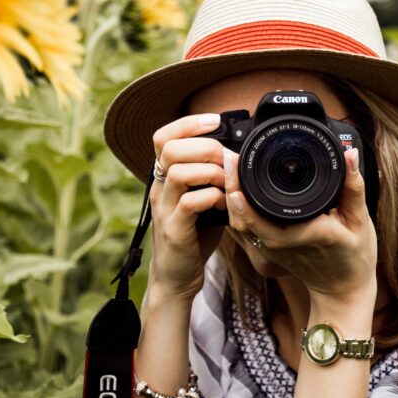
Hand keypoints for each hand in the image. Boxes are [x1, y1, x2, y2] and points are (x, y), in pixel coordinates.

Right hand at [147, 112, 227, 300]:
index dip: (188, 123)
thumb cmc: (194, 235)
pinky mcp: (174, 230)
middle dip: (205, 147)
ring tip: (228, 183)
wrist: (177, 277)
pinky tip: (225, 205)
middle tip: (228, 160)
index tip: (215, 120)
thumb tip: (239, 156)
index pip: (163, 137)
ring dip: (211, 172)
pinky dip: (213, 198)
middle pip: (170, 148)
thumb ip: (213, 178)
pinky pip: (190, 203)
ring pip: (179, 172)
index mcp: (164, 178)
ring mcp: (163, 209)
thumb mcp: (202, 199)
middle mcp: (159, 189)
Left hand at [224, 146, 377, 306]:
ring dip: (230, 196)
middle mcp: (282, 245)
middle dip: (231, 186)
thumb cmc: (355, 257)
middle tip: (230, 157)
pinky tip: (236, 188)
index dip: (244, 196)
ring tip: (230, 167)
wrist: (343, 290)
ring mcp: (272, 251)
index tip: (237, 165)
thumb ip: (353, 187)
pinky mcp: (268, 252)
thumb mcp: (361, 221)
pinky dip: (237, 209)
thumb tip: (349, 154)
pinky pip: (245, 230)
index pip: (264, 217)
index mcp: (305, 234)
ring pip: (239, 225)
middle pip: (242, 218)